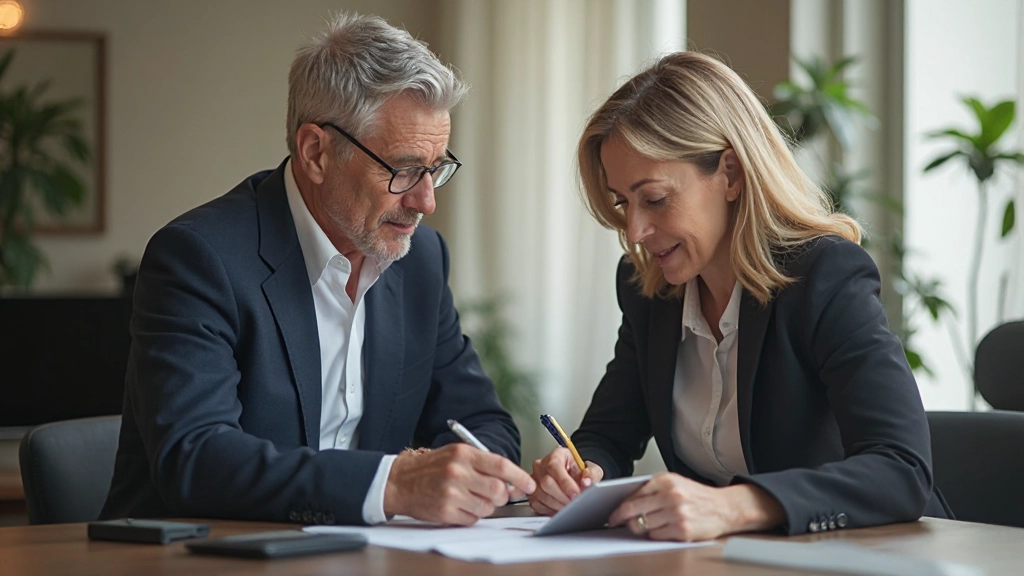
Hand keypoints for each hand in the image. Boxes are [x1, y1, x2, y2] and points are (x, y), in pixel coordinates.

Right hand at [383, 443, 535, 524]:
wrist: (400, 481)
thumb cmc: (432, 467)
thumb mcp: (456, 454)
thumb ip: (483, 464)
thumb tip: (511, 481)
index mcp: (464, 454)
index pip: (501, 466)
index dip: (520, 477)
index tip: (529, 484)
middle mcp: (458, 472)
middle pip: (498, 490)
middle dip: (502, 495)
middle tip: (495, 494)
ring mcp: (451, 493)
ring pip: (488, 507)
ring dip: (485, 506)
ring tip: (471, 498)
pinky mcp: (445, 512)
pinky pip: (472, 519)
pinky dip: (471, 515)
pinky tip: (459, 506)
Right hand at [528, 447, 603, 514]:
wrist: (574, 478)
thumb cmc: (580, 472)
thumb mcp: (592, 469)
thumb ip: (592, 474)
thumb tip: (587, 483)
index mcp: (556, 455)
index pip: (555, 467)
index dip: (566, 483)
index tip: (576, 494)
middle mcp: (541, 466)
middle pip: (546, 483)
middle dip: (563, 497)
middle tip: (575, 503)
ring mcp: (534, 480)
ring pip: (541, 495)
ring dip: (557, 505)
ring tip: (569, 507)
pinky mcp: (531, 493)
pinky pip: (537, 504)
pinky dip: (549, 510)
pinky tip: (560, 509)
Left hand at [607, 472, 784, 540]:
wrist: (725, 507)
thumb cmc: (697, 496)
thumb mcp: (675, 483)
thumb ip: (652, 490)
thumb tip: (625, 503)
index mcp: (665, 481)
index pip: (632, 496)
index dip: (618, 508)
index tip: (612, 514)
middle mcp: (671, 495)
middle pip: (633, 511)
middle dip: (622, 519)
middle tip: (616, 524)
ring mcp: (677, 513)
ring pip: (643, 525)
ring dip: (639, 528)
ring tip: (642, 526)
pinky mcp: (683, 530)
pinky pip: (657, 536)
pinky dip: (655, 535)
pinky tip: (661, 530)